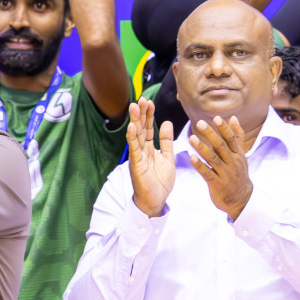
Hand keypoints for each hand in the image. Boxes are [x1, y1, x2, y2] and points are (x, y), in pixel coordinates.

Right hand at [126, 98, 175, 217]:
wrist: (156, 201)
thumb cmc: (160, 181)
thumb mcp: (168, 157)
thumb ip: (166, 141)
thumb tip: (166, 123)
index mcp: (150, 148)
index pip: (149, 128)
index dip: (149, 115)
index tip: (150, 102)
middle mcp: (142, 150)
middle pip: (141, 128)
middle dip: (141, 114)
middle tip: (141, 99)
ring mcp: (138, 156)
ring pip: (136, 136)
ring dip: (135, 121)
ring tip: (134, 107)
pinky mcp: (137, 165)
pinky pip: (135, 149)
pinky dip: (133, 138)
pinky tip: (132, 127)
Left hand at [189, 116, 253, 219]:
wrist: (241, 199)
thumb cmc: (238, 173)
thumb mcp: (240, 155)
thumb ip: (237, 137)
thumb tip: (234, 118)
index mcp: (238, 155)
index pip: (231, 139)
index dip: (224, 128)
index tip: (216, 117)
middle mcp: (232, 163)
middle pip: (221, 146)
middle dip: (211, 134)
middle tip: (200, 123)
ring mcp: (225, 174)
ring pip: (213, 159)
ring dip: (202, 148)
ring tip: (191, 138)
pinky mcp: (217, 184)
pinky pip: (207, 173)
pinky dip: (199, 165)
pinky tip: (191, 157)